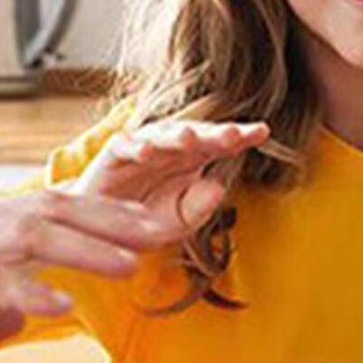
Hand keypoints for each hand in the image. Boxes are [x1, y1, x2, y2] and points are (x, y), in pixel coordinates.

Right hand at [0, 188, 181, 347]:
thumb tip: (18, 320)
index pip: (49, 208)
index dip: (103, 215)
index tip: (150, 226)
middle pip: (49, 209)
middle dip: (111, 221)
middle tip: (163, 232)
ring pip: (22, 235)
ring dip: (81, 248)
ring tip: (127, 264)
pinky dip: (21, 288)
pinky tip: (55, 303)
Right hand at [74, 120, 269, 235]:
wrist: (100, 230)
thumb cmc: (142, 221)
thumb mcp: (176, 223)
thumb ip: (199, 208)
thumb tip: (219, 188)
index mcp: (192, 160)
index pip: (220, 144)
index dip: (240, 136)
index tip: (262, 132)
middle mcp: (169, 149)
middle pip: (196, 134)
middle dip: (214, 133)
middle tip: (233, 134)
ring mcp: (141, 149)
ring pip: (161, 134)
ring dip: (176, 135)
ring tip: (191, 138)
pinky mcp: (112, 156)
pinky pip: (124, 146)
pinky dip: (134, 147)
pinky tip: (147, 151)